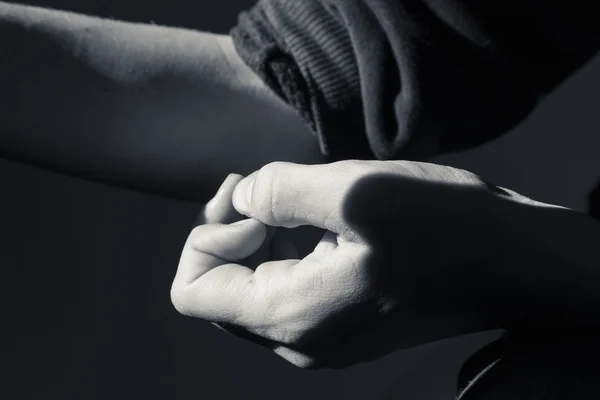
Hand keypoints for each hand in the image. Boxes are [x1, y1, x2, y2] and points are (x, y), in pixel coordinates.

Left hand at [171, 160, 567, 368]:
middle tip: (260, 189)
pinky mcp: (342, 323)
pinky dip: (284, 252)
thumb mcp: (354, 191)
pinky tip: (315, 220)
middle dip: (228, 232)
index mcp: (290, 316)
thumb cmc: (443, 226)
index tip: (252, 203)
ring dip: (256, 239)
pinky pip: (285, 291)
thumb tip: (242, 200)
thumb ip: (275, 190)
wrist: (511, 262)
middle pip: (218, 289)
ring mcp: (321, 338)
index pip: (191, 290)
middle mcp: (298, 341)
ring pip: (250, 288)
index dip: (206, 234)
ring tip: (292, 199)